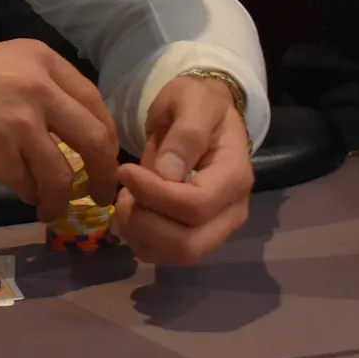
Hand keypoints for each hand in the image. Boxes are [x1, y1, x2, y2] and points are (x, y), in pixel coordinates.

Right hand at [0, 40, 119, 220]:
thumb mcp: (0, 69)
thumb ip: (39, 90)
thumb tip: (74, 133)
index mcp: (40, 59)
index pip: (94, 101)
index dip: (106, 136)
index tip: (105, 158)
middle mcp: (38, 85)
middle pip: (96, 136)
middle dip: (105, 172)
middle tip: (103, 192)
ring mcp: (21, 121)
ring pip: (66, 171)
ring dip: (64, 195)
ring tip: (51, 205)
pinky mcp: (1, 155)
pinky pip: (33, 185)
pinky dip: (34, 197)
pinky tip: (25, 197)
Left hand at [114, 75, 252, 263]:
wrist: (207, 114)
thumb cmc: (198, 104)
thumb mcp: (191, 101)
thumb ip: (184, 134)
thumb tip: (167, 174)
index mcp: (235, 175)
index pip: (196, 205)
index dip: (154, 194)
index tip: (124, 171)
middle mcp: (233, 211)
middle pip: (189, 244)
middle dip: (145, 223)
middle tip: (123, 193)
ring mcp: (218, 228)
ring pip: (178, 255)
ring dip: (141, 233)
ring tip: (127, 199)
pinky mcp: (199, 236)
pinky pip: (168, 256)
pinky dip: (142, 240)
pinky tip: (133, 211)